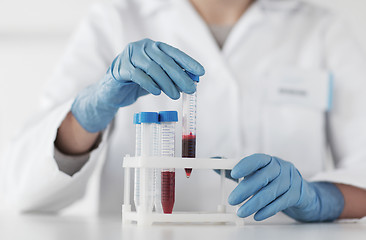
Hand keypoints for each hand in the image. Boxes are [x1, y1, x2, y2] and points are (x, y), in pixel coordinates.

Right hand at [71, 38, 204, 132]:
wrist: (113, 90)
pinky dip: (149, 84)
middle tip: (191, 88)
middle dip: (180, 76)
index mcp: (153, 47)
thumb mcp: (158, 79)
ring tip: (176, 95)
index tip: (200, 72)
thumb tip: (192, 81)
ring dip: (167, 83)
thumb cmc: (138, 83)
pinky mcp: (121, 68)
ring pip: (153, 68)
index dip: (188, 62)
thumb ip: (172, 77)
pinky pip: (138, 75)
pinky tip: (157, 92)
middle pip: (165, 61)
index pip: (174, 53)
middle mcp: (142, 47)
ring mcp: (130, 56)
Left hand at [228, 154, 343, 221]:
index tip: (234, 173)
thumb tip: (215, 161)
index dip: (246, 165)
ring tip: (241, 212)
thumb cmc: (273, 181)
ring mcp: (291, 181)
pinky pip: (281, 203)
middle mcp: (281, 168)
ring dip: (254, 203)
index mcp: (269, 161)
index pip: (257, 159)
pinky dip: (267, 210)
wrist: (302, 193)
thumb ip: (236, 169)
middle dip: (245, 189)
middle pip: (263, 177)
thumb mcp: (256, 173)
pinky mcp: (296, 195)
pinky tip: (257, 215)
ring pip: (271, 192)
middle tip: (232, 200)